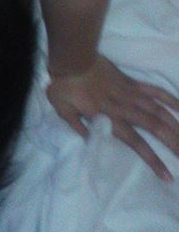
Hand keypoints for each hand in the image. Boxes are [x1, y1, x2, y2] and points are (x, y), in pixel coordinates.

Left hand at [46, 54, 178, 180]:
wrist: (72, 56)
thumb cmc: (64, 85)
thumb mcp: (63, 111)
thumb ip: (78, 127)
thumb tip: (92, 143)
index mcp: (109, 118)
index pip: (136, 143)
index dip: (153, 160)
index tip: (168, 176)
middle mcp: (125, 108)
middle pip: (155, 127)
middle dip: (174, 144)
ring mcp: (131, 93)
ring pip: (159, 110)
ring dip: (175, 125)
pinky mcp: (132, 82)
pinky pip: (154, 90)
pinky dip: (170, 99)